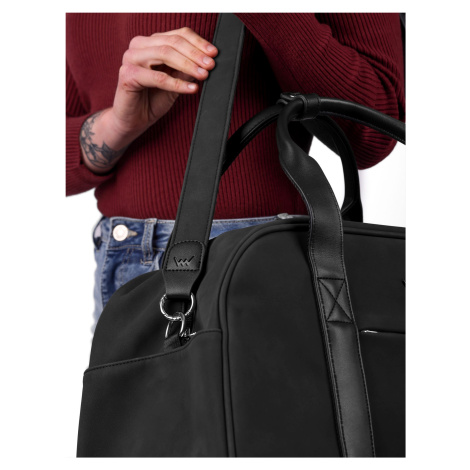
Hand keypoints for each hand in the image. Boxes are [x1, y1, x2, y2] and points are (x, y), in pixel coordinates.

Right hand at [80, 27, 217, 172]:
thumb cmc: (152, 100)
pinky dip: (177, 83)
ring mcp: (131, 58)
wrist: (133, 121)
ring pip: (165, 54)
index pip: (178, 35)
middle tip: (211, 65)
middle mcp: (139, 46)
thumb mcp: (175, 82)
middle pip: (172, 42)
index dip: (198, 42)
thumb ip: (186, 69)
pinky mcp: (128, 75)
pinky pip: (158, 77)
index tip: (214, 53)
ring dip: (188, 65)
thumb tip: (206, 60)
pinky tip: (191, 88)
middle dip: (195, 54)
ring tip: (204, 75)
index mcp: (150, 43)